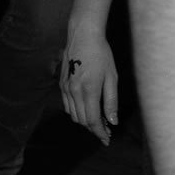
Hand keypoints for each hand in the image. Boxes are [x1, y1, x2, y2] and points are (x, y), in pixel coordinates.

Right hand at [59, 25, 120, 142]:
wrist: (82, 35)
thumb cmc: (101, 54)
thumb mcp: (112, 77)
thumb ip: (111, 101)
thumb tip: (113, 121)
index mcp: (88, 90)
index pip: (93, 120)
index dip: (100, 133)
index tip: (107, 139)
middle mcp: (74, 92)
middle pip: (82, 120)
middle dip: (94, 129)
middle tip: (107, 131)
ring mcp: (65, 88)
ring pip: (73, 115)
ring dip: (85, 122)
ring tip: (98, 122)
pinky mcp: (61, 84)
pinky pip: (67, 106)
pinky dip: (76, 113)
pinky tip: (86, 110)